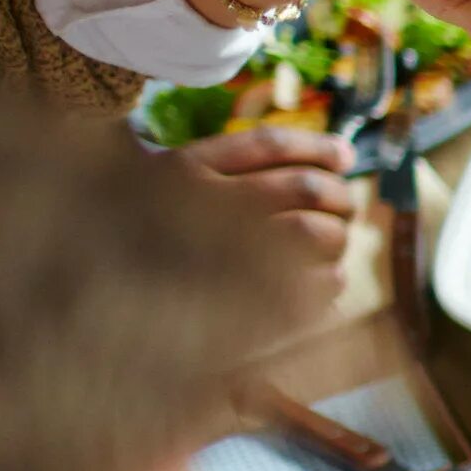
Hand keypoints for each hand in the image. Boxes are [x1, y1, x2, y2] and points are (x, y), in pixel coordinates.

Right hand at [175, 125, 359, 314]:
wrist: (123, 325)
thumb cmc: (161, 252)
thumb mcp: (175, 192)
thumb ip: (244, 165)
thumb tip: (347, 153)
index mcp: (182, 172)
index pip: (269, 145)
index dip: (318, 148)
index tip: (343, 155)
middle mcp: (203, 208)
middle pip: (306, 187)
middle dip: (339, 196)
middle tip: (342, 209)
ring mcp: (228, 260)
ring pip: (318, 231)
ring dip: (338, 236)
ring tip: (330, 244)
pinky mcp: (255, 309)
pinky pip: (322, 281)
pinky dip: (333, 277)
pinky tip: (320, 279)